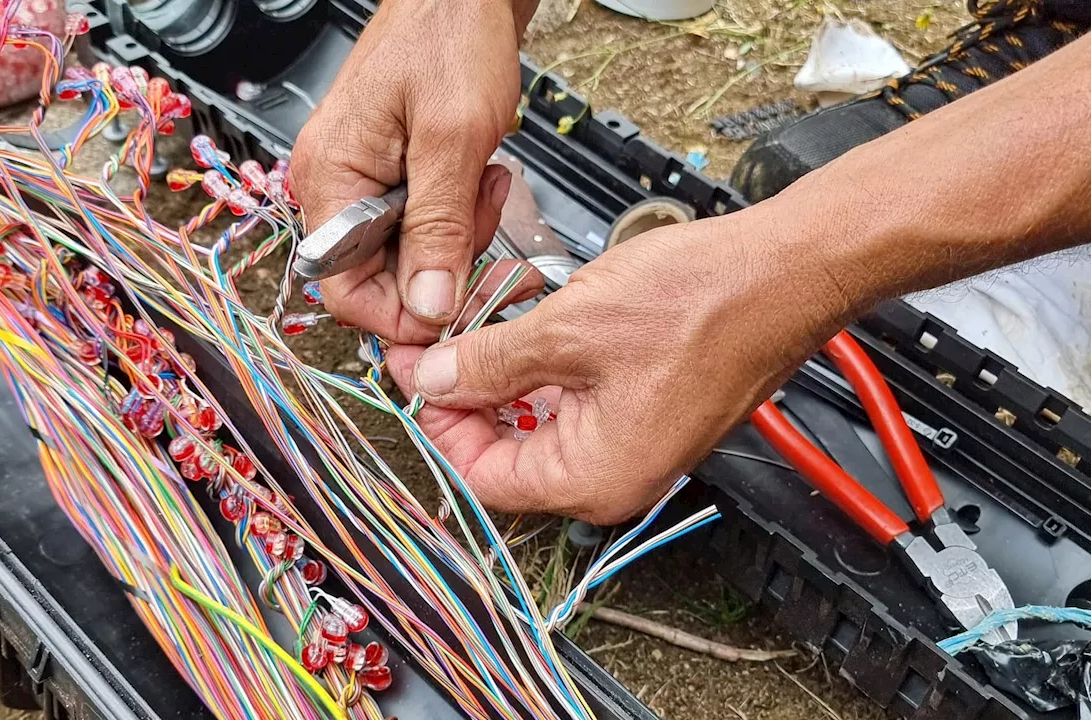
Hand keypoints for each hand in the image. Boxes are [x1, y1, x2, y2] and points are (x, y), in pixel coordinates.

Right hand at [290, 0, 542, 342]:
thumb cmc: (449, 37)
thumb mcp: (452, 139)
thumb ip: (439, 229)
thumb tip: (427, 307)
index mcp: (329, 181)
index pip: (344, 292)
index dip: (400, 315)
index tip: (454, 303)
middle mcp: (334, 188)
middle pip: (380, 279)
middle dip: (440, 266)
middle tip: (480, 220)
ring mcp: (361, 182)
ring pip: (409, 256)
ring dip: (456, 237)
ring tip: (481, 185)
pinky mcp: (389, 175)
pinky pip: (420, 225)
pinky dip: (457, 216)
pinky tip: (476, 177)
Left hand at [386, 209, 857, 523]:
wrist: (786, 270)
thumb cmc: (704, 304)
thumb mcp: (567, 329)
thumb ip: (488, 363)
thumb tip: (434, 381)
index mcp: (593, 478)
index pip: (483, 476)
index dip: (440, 423)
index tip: (416, 372)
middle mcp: (613, 474)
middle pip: (507, 446)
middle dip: (468, 385)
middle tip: (437, 336)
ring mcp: (633, 441)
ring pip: (538, 413)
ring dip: (503, 363)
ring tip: (482, 308)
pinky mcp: (646, 405)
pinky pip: (574, 393)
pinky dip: (543, 355)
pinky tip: (527, 309)